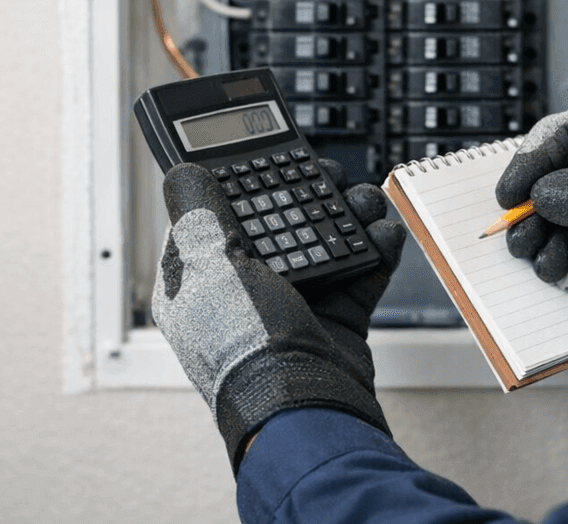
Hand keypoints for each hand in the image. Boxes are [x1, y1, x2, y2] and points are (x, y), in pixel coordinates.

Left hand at [151, 160, 404, 473]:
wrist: (307, 408)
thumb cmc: (246, 349)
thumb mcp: (211, 268)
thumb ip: (201, 215)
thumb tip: (184, 173)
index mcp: (200, 283)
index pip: (216, 219)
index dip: (242, 185)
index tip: (267, 160)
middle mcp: (245, 293)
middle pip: (279, 224)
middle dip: (308, 196)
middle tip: (328, 174)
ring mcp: (294, 306)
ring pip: (324, 243)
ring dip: (349, 216)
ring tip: (364, 200)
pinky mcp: (335, 318)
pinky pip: (359, 272)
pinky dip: (375, 249)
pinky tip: (383, 232)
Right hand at [495, 108, 567, 339]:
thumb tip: (542, 194)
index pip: (566, 133)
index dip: (532, 157)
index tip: (511, 193)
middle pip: (544, 175)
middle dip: (530, 211)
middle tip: (524, 240)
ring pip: (543, 216)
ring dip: (543, 244)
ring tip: (565, 264)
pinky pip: (556, 249)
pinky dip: (563, 265)